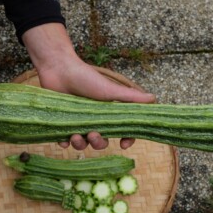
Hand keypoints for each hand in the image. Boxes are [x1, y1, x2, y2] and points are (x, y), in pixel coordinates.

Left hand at [22, 23, 154, 149]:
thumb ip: (130, 97)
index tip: (124, 144)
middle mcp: (95, 120)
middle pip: (102, 142)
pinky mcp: (63, 124)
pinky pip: (64, 141)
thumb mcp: (109, 89)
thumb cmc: (86, 78)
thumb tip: (154, 99)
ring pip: (83, 143)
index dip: (126, 139)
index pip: (122, 131)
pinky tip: (63, 140)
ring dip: (80, 144)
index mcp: (108, 113)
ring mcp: (78, 123)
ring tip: (75, 136)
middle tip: (92, 134)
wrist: (58, 68)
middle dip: (98, 143)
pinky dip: (64, 143)